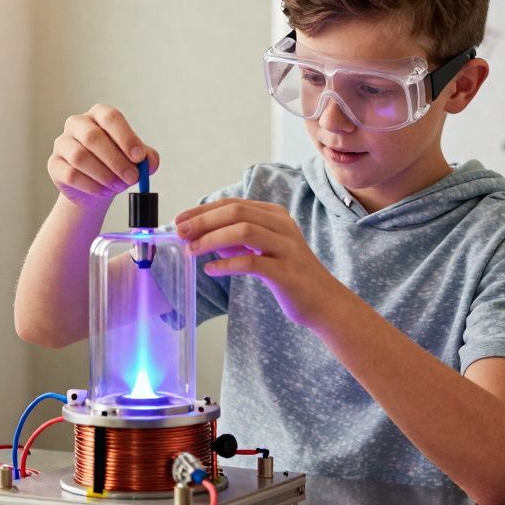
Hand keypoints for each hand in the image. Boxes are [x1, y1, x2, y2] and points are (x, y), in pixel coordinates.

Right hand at [48, 104, 158, 209]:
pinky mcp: (54, 164)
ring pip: (79, 157)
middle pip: (93, 137)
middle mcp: (78, 124)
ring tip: (118, 187)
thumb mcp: (137, 161)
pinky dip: (90, 186)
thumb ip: (147, 159)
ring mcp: (62, 143)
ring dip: (103, 174)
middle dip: (116, 160)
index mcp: (99, 115)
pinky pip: (70, 174)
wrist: (96, 188)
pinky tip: (102, 191)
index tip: (139, 157)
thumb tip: (148, 162)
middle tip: (131, 178)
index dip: (125, 137)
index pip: (111, 117)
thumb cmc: (117, 166)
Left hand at [174, 198, 346, 327]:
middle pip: (236, 212)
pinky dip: (227, 264)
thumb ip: (239, 238)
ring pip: (243, 231)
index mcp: (275, 215)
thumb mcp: (263, 249)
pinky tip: (211, 270)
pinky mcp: (286, 273)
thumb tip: (203, 234)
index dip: (203, 210)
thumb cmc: (290, 273)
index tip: (180, 220)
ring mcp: (286, 248)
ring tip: (192, 250)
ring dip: (211, 239)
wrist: (324, 301)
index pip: (233, 204)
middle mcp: (282, 226)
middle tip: (180, 232)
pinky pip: (252, 263)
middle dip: (203, 221)